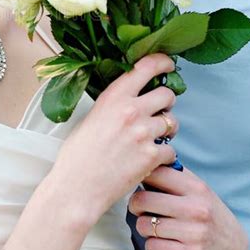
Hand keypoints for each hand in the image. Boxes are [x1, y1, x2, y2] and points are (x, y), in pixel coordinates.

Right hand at [51, 54, 178, 227]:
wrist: (76, 187)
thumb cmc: (77, 156)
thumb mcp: (90, 118)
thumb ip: (112, 106)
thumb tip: (128, 100)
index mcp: (113, 97)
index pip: (146, 67)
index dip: (163, 63)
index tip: (168, 65)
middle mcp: (131, 110)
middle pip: (167, 95)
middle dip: (166, 103)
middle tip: (159, 112)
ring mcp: (143, 133)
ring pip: (172, 122)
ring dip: (167, 130)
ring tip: (153, 138)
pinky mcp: (151, 156)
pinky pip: (171, 150)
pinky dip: (164, 155)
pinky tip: (150, 159)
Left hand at [129, 165, 247, 249]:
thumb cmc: (207, 214)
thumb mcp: (198, 191)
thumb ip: (175, 176)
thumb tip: (143, 164)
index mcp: (197, 187)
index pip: (156, 173)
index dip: (140, 177)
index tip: (139, 185)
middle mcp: (197, 208)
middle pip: (143, 199)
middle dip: (135, 205)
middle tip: (138, 209)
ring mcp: (195, 233)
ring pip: (144, 225)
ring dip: (143, 228)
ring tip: (153, 227)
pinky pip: (152, 246)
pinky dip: (151, 246)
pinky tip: (161, 244)